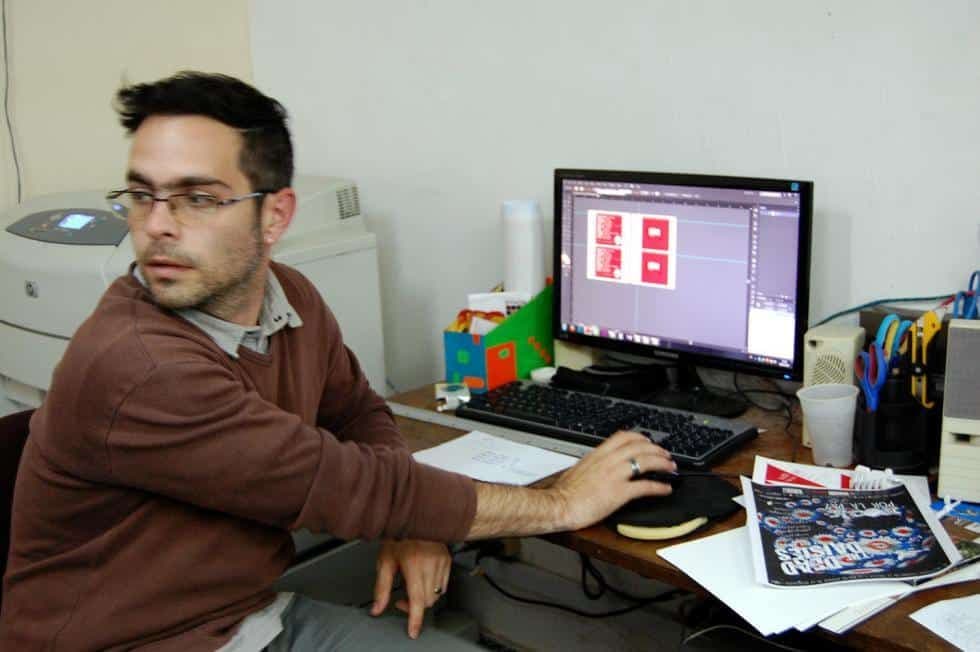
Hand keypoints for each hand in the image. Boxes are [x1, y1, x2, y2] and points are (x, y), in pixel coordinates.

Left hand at [370, 539, 450, 638]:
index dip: (415, 619)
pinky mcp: (447, 560)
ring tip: (412, 585)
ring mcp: (442, 562)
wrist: (416, 515)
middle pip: (427, 601)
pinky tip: (422, 578)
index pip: (417, 600)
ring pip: (436, 594)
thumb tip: (377, 607)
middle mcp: (431, 564)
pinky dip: (432, 588)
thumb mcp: (385, 560)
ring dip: (423, 597)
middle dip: (413, 606)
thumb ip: (381, 588)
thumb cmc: (399, 534)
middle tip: (401, 599)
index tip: (413, 631)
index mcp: (414, 564)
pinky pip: (443, 585)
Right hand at [552, 430, 675, 530]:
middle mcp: (608, 461)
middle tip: (666, 455)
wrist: (559, 504)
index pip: (623, 436)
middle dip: (657, 449)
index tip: (648, 441)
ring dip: (662, 463)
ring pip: (645, 461)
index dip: (640, 437)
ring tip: (671, 468)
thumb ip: (593, 465)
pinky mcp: (619, 492)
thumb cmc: (564, 492)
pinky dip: (659, 487)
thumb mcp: (579, 469)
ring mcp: (615, 475)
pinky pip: (645, 486)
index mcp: (598, 454)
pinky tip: (666, 489)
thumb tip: (598, 467)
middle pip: (639, 447)